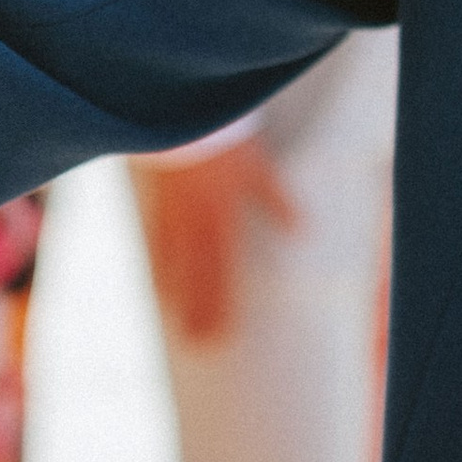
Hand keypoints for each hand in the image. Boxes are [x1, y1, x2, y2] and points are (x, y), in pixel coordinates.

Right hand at [134, 134, 298, 342]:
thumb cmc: (225, 141)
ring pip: (175, 267)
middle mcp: (195, 226)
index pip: (220, 274)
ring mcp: (174, 219)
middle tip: (199, 344)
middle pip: (197, 278)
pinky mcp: (160, 206)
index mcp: (220, 220)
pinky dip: (160, 267)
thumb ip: (277, 201)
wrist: (182, 117)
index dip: (220, 304)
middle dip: (199, 311)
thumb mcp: (256, 170)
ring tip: (179, 325)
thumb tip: (305, 230)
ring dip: (179, 298)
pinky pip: (157, 244)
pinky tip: (158, 286)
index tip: (222, 333)